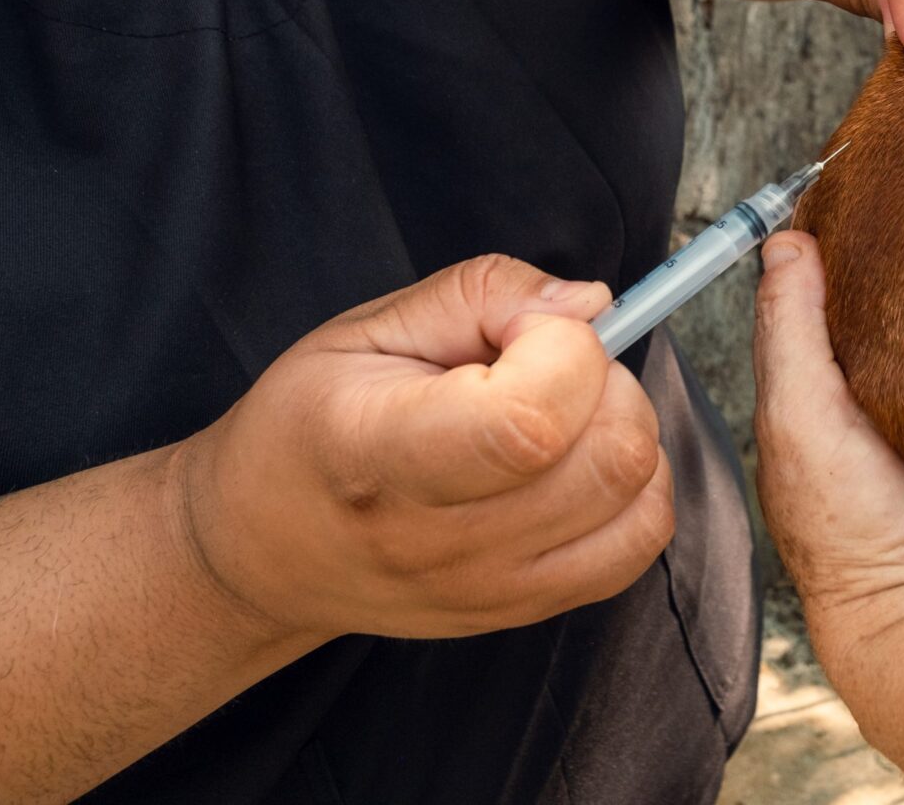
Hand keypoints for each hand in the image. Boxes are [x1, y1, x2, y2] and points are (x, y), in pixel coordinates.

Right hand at [178, 255, 673, 639]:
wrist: (263, 550)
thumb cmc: (310, 424)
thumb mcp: (367, 328)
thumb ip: (483, 294)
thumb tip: (593, 303)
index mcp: (380, 455)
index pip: (528, 424)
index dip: (559, 350)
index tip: (522, 329)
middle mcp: (442, 542)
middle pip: (608, 457)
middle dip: (602, 379)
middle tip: (542, 364)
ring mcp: (490, 589)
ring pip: (638, 493)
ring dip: (621, 426)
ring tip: (556, 409)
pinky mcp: (526, 609)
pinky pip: (640, 541)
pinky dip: (635, 485)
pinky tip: (577, 457)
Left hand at [751, 232, 903, 687]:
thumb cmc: (852, 533)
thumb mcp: (803, 415)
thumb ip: (793, 333)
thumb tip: (785, 243)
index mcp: (803, 415)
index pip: (807, 318)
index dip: (822, 261)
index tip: (856, 199)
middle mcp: (858, 430)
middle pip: (878, 335)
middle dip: (898, 285)